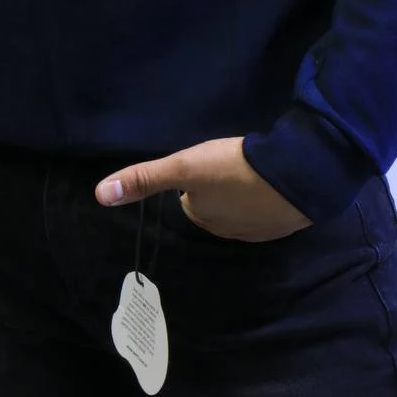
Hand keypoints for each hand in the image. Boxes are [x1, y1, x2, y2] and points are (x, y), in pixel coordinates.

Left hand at [94, 136, 312, 242]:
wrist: (297, 174)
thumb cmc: (234, 169)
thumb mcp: (184, 167)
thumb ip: (145, 178)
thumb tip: (99, 194)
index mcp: (204, 220)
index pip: (190, 202)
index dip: (194, 181)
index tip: (205, 165)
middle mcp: (230, 233)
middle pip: (215, 206)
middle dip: (219, 188)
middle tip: (229, 163)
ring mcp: (262, 230)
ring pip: (243, 208)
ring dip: (245, 191)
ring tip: (252, 168)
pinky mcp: (287, 222)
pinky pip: (270, 208)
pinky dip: (269, 195)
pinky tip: (274, 178)